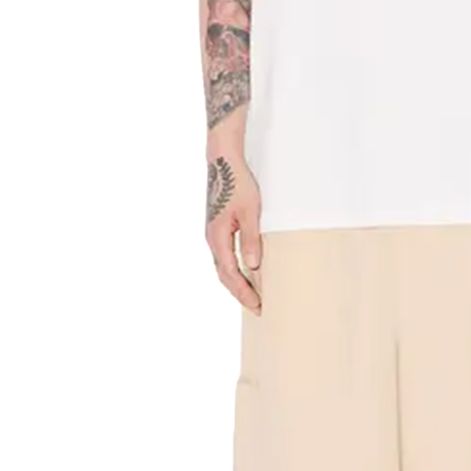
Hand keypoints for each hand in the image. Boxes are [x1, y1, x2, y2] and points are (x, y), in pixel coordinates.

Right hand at [205, 152, 261, 311]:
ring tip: (252, 296)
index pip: (231, 274)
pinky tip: (245, 273)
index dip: (244, 292)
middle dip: (240, 293)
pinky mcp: (217, 230)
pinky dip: (234, 270)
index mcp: (218, 237)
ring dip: (236, 283)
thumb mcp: (250, 213)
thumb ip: (251, 240)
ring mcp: (213, 235)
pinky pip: (224, 257)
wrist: (223, 162)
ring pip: (223, 267)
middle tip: (257, 308)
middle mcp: (212, 240)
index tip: (257, 305)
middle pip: (224, 275)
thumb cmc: (237, 184)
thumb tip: (254, 267)